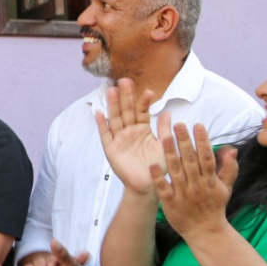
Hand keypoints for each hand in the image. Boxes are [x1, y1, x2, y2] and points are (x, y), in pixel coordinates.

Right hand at [95, 78, 164, 195]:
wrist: (147, 184)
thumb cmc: (157, 166)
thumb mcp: (165, 146)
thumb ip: (164, 130)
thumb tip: (167, 113)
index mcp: (143, 129)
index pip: (142, 111)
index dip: (144, 102)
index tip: (148, 91)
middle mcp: (130, 131)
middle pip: (126, 111)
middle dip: (125, 97)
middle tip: (125, 81)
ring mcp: (119, 138)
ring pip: (115, 119)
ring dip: (113, 105)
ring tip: (111, 91)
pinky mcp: (110, 148)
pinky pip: (105, 134)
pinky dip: (102, 124)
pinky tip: (99, 113)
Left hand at [155, 121, 237, 240]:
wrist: (205, 231)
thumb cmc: (214, 206)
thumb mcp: (226, 188)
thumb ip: (229, 168)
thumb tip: (232, 149)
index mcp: (210, 180)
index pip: (206, 157)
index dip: (203, 141)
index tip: (197, 125)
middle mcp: (197, 185)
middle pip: (190, 161)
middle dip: (184, 142)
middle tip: (178, 124)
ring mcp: (183, 194)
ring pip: (176, 171)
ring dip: (170, 154)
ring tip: (164, 137)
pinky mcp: (170, 203)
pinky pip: (164, 188)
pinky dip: (158, 177)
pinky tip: (152, 165)